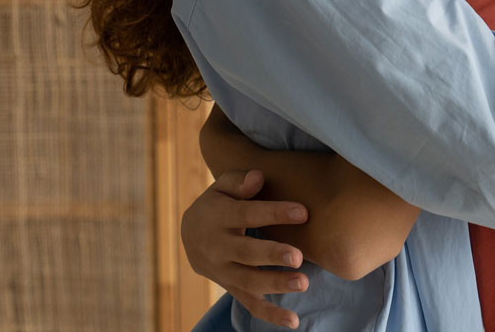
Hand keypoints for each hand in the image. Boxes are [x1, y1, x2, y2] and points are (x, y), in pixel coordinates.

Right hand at [181, 169, 309, 329]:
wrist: (190, 233)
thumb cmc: (218, 202)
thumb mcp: (223, 185)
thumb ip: (240, 180)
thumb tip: (258, 177)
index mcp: (219, 217)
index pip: (248, 214)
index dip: (274, 213)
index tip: (303, 212)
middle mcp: (219, 247)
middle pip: (246, 253)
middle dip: (272, 255)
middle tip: (298, 256)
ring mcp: (223, 271)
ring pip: (248, 282)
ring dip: (276, 284)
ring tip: (303, 282)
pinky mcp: (231, 287)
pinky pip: (249, 304)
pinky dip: (270, 315)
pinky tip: (293, 322)